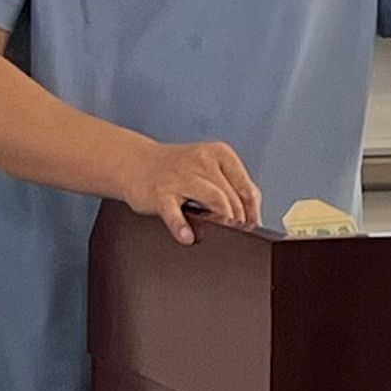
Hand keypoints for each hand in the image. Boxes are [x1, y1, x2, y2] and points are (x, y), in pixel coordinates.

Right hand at [123, 140, 262, 244]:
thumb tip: (253, 215)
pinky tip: (187, 236)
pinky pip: (174, 212)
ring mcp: (181, 177)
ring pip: (214, 199)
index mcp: (220, 154)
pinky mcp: (161, 193)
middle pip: (232, 197)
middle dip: (238, 221)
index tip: (251, 227)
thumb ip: (232, 187)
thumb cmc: (178, 169)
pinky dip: (182, 226)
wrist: (137, 163)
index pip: (247, 188)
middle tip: (237, 236)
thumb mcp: (209, 169)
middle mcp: (202, 162)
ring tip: (222, 235)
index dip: (253, 213)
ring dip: (223, 221)